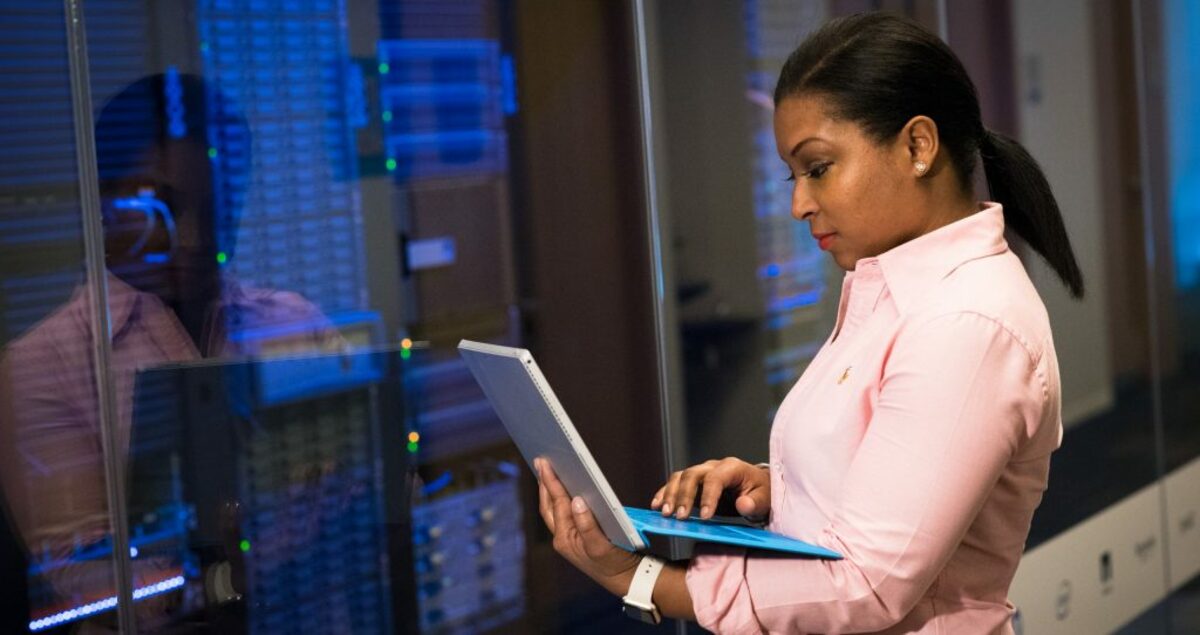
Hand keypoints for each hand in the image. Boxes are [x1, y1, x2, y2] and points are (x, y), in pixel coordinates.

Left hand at [535, 457, 640, 595]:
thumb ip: (587, 524)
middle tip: (541, 461)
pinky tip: (562, 489)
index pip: (557, 503)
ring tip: (546, 471)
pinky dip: (558, 499)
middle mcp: (562, 538)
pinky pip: (561, 514)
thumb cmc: (614, 563)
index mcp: (565, 538)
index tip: (545, 463)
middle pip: (548, 505)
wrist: (624, 578)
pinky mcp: (574, 537)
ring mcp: (567, 538)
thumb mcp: (601, 546)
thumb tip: (577, 500)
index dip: (551, 482)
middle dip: (543, 483)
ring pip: (552, 510)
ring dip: (548, 490)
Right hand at [651, 457, 769, 520]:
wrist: (757, 489)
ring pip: (680, 477)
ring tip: (664, 513)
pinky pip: (675, 483)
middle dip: (683, 496)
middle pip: (692, 475)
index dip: (709, 496)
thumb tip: (743, 504)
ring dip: (670, 495)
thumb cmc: (761, 493)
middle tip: (679, 517)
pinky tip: (656, 505)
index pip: (716, 478)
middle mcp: (713, 467)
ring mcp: (701, 473)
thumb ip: (755, 502)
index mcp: (732, 468)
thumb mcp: (765, 500)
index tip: (705, 517)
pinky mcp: (693, 483)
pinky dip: (664, 493)